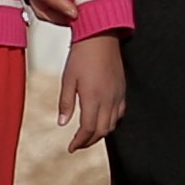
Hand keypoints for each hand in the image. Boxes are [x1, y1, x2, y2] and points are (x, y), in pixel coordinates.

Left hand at [57, 29, 126, 151]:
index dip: (79, 142)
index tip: (71, 148)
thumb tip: (62, 124)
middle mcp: (108, 99)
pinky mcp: (122, 89)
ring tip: (88, 135)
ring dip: (100, 133)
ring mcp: (117, 95)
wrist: (100, 36)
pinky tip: (102, 120)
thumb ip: (65, 103)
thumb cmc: (81, 56)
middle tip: (77, 144)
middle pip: (101, 130)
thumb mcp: (68, 79)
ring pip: (112, 124)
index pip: (88, 129)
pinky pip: (120, 113)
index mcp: (93, 98)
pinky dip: (111, 122)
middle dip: (89, 141)